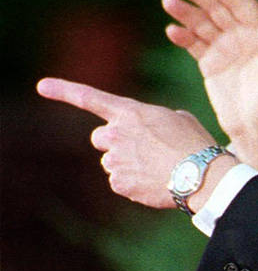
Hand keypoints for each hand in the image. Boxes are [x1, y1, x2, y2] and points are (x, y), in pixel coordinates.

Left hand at [36, 77, 228, 209]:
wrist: (202, 175)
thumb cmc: (196, 144)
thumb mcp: (179, 119)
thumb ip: (154, 120)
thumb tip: (151, 132)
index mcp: (131, 113)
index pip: (91, 98)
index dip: (64, 90)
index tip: (41, 86)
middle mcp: (116, 134)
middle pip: (101, 138)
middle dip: (115, 143)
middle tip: (143, 151)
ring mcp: (115, 160)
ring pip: (111, 163)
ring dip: (128, 165)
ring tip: (157, 168)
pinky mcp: (118, 183)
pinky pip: (119, 183)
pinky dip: (134, 184)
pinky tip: (155, 182)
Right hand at [161, 0, 257, 170]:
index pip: (241, 4)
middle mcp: (244, 37)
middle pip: (218, 9)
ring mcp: (226, 50)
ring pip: (203, 24)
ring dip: (186, 13)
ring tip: (168, 3)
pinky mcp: (211, 64)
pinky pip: (194, 44)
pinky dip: (183, 36)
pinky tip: (171, 30)